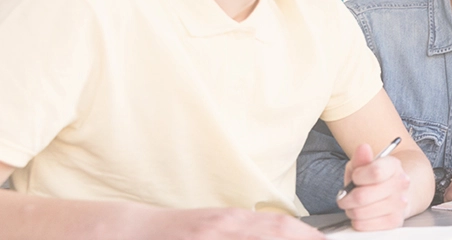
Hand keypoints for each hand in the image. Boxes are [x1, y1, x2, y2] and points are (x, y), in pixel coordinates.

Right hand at [136, 207, 324, 239]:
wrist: (138, 230)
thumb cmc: (184, 232)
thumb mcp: (221, 226)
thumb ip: (251, 230)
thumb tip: (288, 233)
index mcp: (236, 219)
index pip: (281, 225)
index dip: (307, 234)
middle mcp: (228, 226)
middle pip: (275, 233)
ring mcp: (213, 236)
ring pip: (259, 238)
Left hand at [339, 143, 411, 230]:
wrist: (395, 194)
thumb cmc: (373, 179)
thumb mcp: (363, 165)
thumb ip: (360, 158)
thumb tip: (363, 148)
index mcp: (393, 165)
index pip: (375, 172)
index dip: (358, 177)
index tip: (355, 178)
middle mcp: (401, 184)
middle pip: (363, 196)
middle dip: (347, 198)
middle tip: (346, 197)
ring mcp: (400, 204)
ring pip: (361, 212)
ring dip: (351, 210)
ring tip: (355, 206)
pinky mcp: (395, 221)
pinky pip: (365, 225)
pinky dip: (358, 221)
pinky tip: (363, 214)